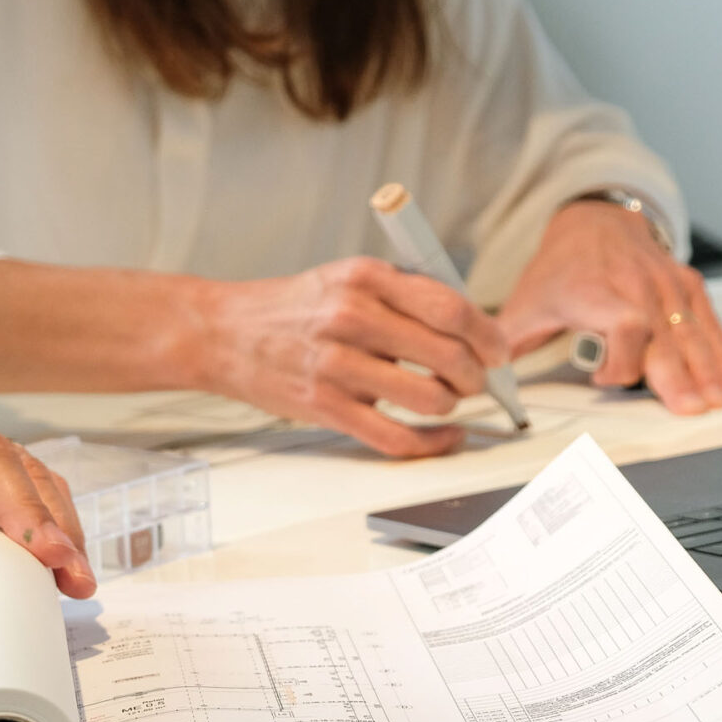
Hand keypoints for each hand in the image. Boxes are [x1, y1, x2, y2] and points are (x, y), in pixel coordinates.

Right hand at [197, 259, 507, 457]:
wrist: (223, 333)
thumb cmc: (291, 309)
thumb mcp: (344, 278)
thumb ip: (401, 293)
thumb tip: (467, 324)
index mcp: (365, 278)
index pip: (450, 307)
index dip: (487, 334)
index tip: (498, 350)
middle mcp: (352, 318)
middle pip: (449, 355)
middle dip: (477, 376)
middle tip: (478, 381)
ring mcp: (337, 366)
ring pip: (430, 398)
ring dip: (451, 406)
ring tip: (446, 402)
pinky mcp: (325, 407)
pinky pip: (397, 437)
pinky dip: (432, 443)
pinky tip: (442, 437)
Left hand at [499, 199, 721, 414]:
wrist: (594, 221)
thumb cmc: (561, 268)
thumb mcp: (526, 302)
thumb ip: (508, 343)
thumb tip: (481, 379)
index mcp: (597, 292)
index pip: (625, 326)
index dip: (621, 359)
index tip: (604, 380)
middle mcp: (637, 287)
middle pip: (665, 335)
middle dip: (680, 376)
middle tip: (692, 410)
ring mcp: (666, 285)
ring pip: (692, 331)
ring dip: (708, 369)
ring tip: (717, 402)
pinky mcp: (687, 285)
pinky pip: (708, 321)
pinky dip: (720, 352)